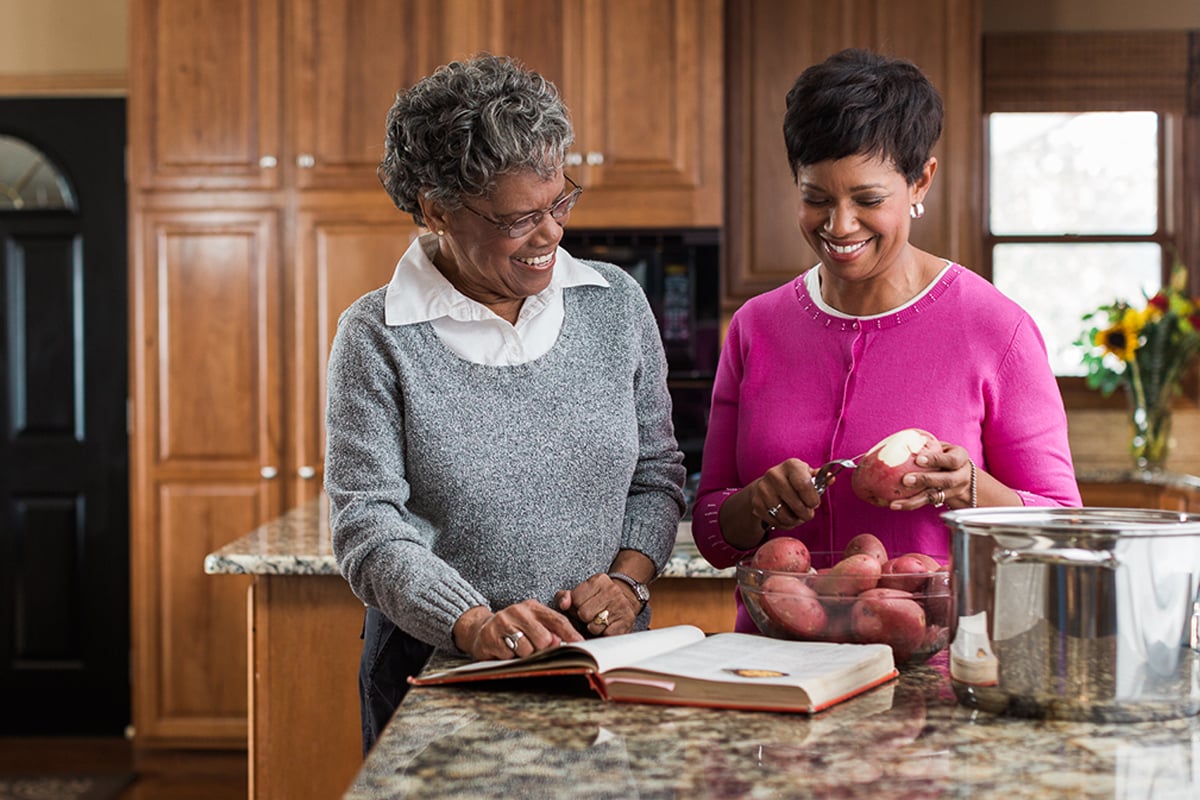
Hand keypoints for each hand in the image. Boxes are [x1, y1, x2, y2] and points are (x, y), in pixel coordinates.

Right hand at [452, 600, 582, 660]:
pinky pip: (509, 656)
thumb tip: (565, 643)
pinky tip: (504, 651)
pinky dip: (509, 658)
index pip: (557, 620)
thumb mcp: (533, 623)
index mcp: (532, 607)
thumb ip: (551, 630)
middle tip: (534, 649)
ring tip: (516, 649)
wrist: (480, 629)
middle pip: (544, 639)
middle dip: (543, 650)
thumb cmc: (514, 629)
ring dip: (524, 656)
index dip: (570, 634)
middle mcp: (517, 611)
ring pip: (527, 650)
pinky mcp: (490, 638)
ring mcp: (502, 623)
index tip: (582, 645)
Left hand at [554, 573, 641, 636]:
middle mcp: (612, 590)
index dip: (576, 607)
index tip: (583, 605)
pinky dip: (604, 635)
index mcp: (598, 580)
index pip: (576, 599)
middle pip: (584, 614)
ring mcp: (621, 605)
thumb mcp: (579, 593)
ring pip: (594, 627)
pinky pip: (606, 634)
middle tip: (591, 615)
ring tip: (599, 621)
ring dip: (593, 628)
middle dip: (584, 618)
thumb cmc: (597, 600)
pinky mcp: (627, 620)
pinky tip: (607, 627)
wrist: (625, 601)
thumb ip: (564, 597)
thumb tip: (563, 604)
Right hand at [747, 458, 824, 530]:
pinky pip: (774, 521)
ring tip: (798, 517)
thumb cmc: (793, 481)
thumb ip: (820, 479)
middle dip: (806, 514)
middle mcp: (774, 474)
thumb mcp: (806, 475)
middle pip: (796, 503)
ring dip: (795, 521)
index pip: (804, 485)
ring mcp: (763, 489)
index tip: (814, 504)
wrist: (767, 485)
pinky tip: (786, 519)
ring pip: (784, 515)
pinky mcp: (756, 503)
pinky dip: (783, 524)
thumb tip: (832, 478)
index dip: (812, 499)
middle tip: (808, 514)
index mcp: (791, 465)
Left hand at [890, 442, 971, 510]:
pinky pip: (926, 503)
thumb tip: (897, 440)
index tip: (919, 459)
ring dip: (914, 500)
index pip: (951, 460)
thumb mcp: (943, 447)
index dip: (936, 460)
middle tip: (905, 480)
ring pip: (935, 497)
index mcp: (960, 458)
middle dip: (925, 480)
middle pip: (946, 480)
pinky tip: (894, 504)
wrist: (965, 477)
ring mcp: (953, 491)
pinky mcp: (942, 500)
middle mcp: (960, 476)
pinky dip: (910, 504)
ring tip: (895, 502)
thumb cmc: (946, 455)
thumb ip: (928, 444)